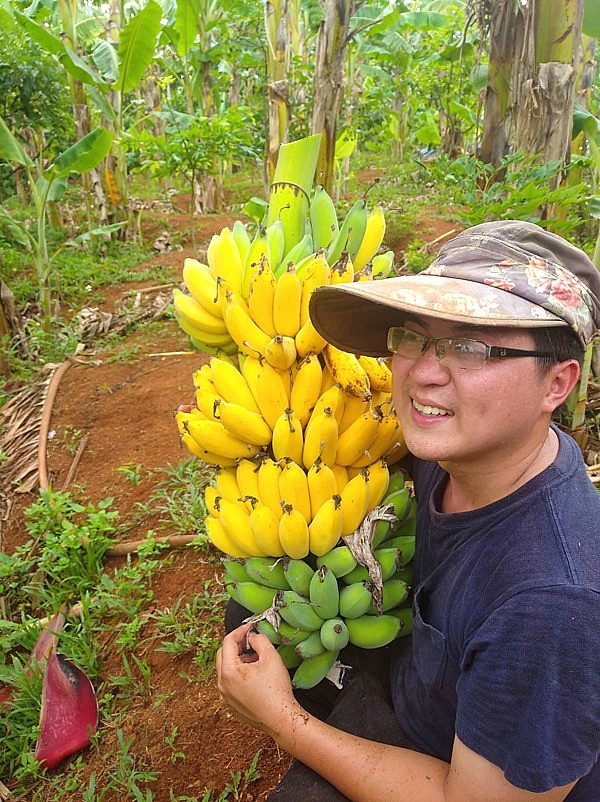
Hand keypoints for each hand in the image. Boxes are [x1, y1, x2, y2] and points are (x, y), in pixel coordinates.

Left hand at [216, 622, 300, 736]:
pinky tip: (255, 675)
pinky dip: (239, 673)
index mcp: (228, 671)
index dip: (240, 631)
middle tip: (251, 641)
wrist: (281, 719)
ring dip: (238, 659)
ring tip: (257, 659)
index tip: (250, 628)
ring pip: (226, 669)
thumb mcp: (270, 656)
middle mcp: (222, 684)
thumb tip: (253, 636)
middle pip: (223, 654)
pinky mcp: (231, 705)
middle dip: (237, 644)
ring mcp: (225, 696)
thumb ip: (259, 639)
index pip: (228, 642)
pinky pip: (230, 683)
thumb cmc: (276, 690)